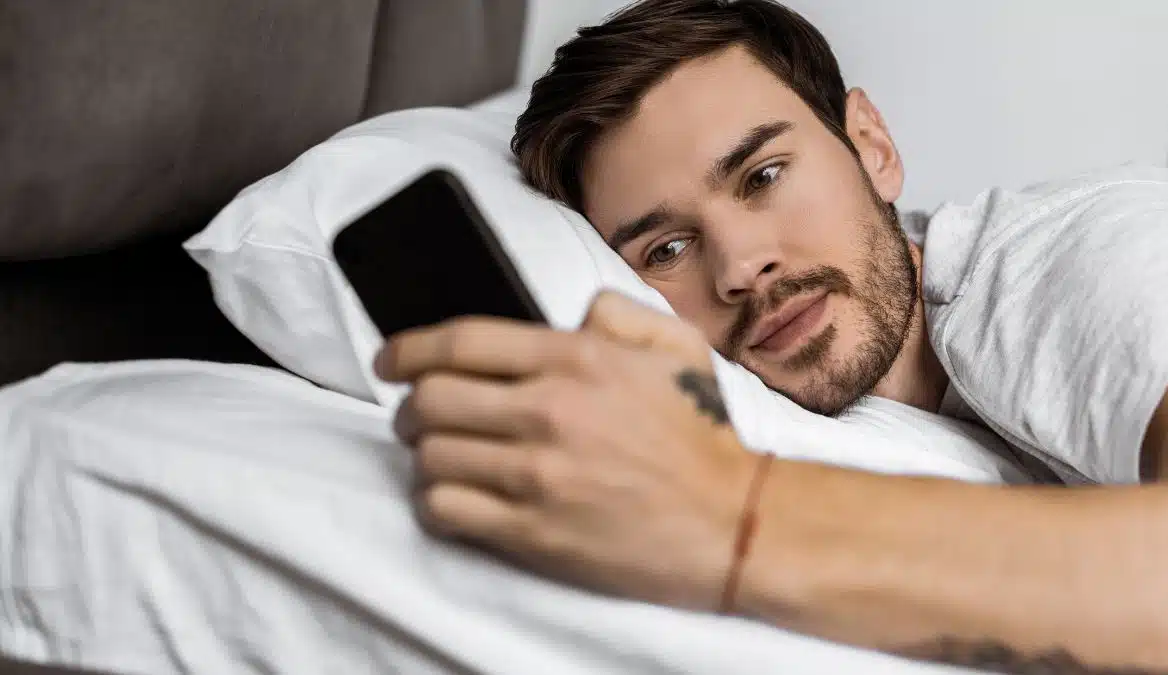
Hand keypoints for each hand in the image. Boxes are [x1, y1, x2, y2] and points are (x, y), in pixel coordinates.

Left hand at [374, 291, 756, 608]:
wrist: (728, 521)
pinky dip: (435, 501)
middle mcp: (548, 411)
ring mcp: (536, 475)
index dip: (407, 348)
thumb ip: (617, 312)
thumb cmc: (699, 434)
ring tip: (439, 455)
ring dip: (423, 454)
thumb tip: (572, 311)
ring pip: (430, 455)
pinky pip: (444, 510)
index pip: (460, 341)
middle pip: (431, 398)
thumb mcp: (674, 346)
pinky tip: (454, 496)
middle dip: (410, 405)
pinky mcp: (531, 531)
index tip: (389, 360)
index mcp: (575, 358)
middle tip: (417, 414)